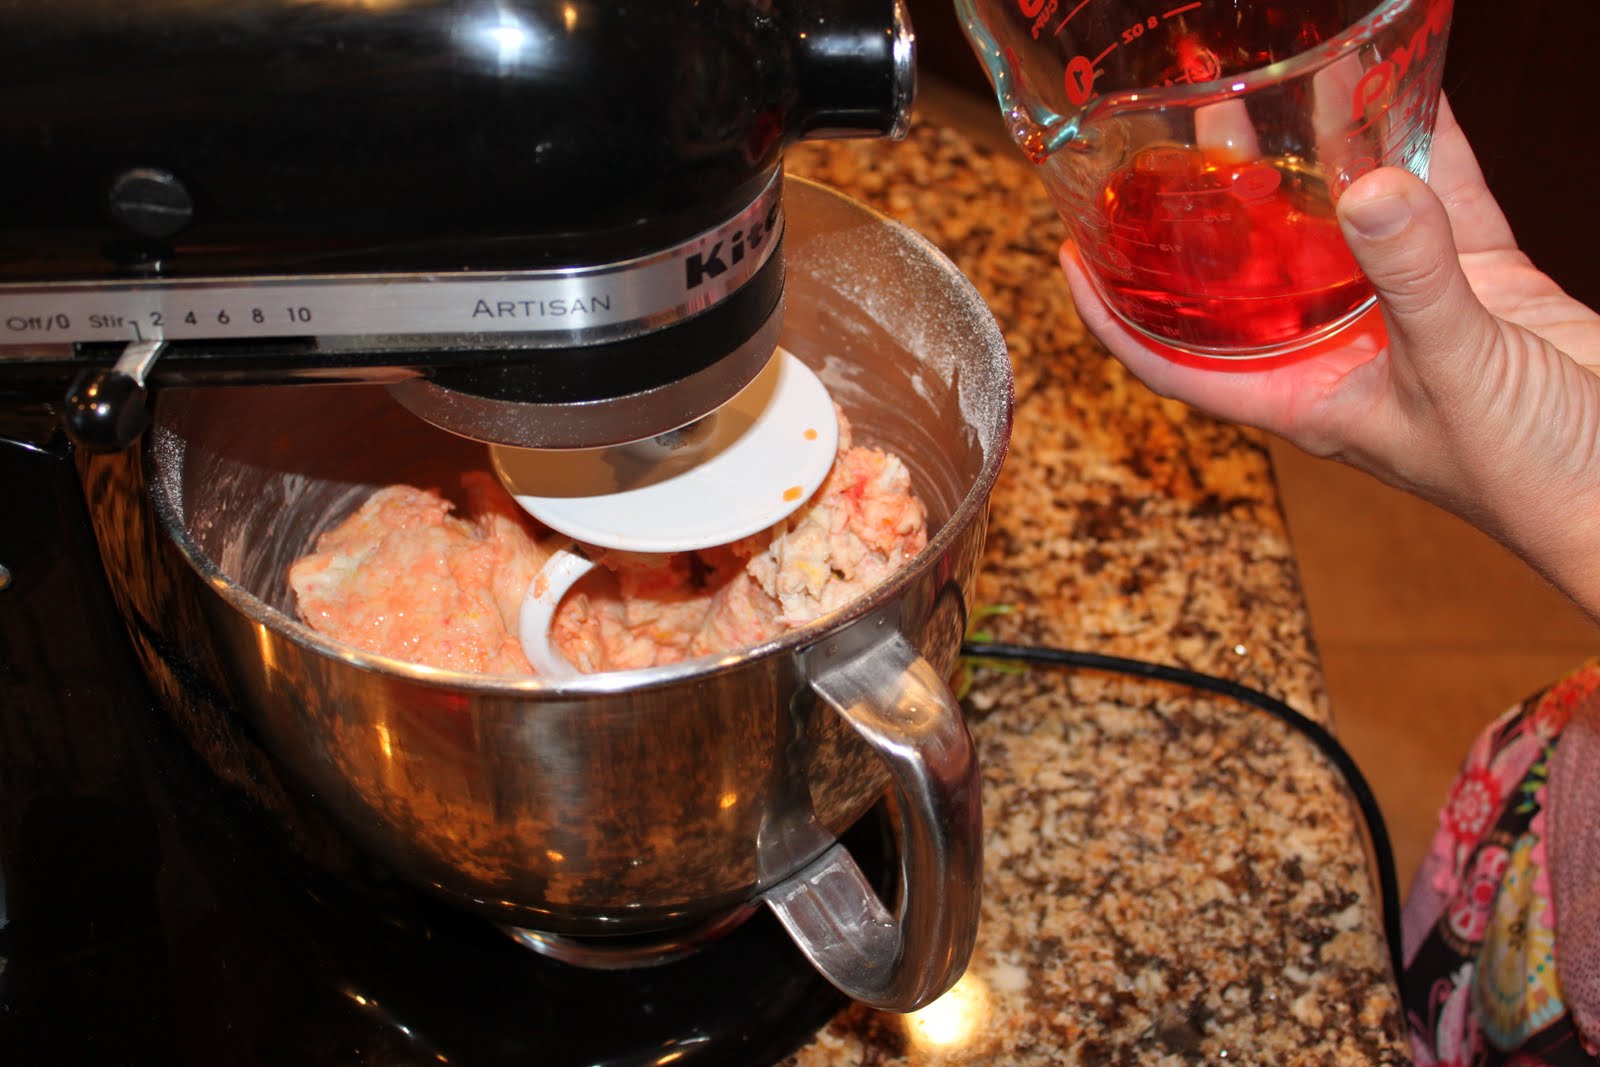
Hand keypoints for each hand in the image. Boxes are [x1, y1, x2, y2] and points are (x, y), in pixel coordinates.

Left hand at [1059, 97, 1599, 618]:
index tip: (1069, 255)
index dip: (1113, 315)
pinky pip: (1433, 202)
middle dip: (1209, 211)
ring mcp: (1403, 316)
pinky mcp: (1475, 285)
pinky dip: (1416, 149)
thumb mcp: (1456, 371)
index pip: (1173, 360)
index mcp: (1301, 395)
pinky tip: (1394, 90)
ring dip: (1305, 165)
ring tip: (1265, 92)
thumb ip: (1413, 278)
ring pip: (1335, 227)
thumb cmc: (1532, 475)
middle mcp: (1337, 353)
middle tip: (1177, 134)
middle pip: (1247, 276)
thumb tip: (1363, 191)